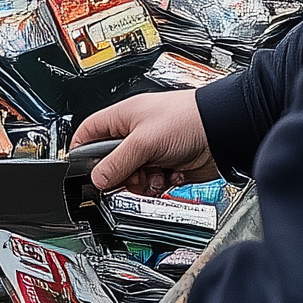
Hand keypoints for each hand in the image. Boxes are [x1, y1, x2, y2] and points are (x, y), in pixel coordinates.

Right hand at [74, 91, 218, 195]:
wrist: (223, 132)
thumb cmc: (188, 119)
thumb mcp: (144, 141)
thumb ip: (117, 161)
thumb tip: (97, 178)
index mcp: (123, 118)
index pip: (89, 133)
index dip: (81, 152)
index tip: (79, 170)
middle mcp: (135, 134)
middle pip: (110, 163)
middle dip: (121, 174)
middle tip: (131, 173)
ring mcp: (151, 152)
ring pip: (131, 178)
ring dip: (143, 182)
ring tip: (156, 173)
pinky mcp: (167, 166)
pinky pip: (151, 184)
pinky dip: (160, 184)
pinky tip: (170, 174)